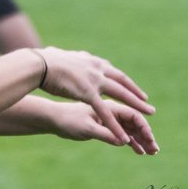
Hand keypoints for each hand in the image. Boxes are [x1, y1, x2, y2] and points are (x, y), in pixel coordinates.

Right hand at [36, 47, 153, 119]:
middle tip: (147, 102)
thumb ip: (66, 59)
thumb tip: (57, 53)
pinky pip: (104, 111)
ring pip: (120, 95)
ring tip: (149, 115)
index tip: (132, 88)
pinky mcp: (88, 92)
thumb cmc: (43, 61)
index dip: (124, 81)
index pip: (112, 72)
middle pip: (122, 82)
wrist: (39, 64)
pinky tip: (122, 135)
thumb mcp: (59, 57)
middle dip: (136, 93)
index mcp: (91, 61)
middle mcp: (97, 68)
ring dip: (136, 105)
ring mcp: (94, 80)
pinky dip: (114, 124)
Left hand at [46, 101, 158, 154]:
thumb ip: (105, 134)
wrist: (53, 117)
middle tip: (155, 150)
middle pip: (134, 121)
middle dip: (146, 135)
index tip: (151, 141)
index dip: (143, 128)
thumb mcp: (85, 128)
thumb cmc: (67, 120)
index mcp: (107, 106)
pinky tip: (137, 150)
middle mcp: (110, 109)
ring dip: (140, 139)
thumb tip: (123, 142)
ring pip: (129, 127)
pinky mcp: (103, 123)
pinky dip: (130, 140)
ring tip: (150, 153)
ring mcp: (108, 116)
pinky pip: (121, 131)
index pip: (132, 115)